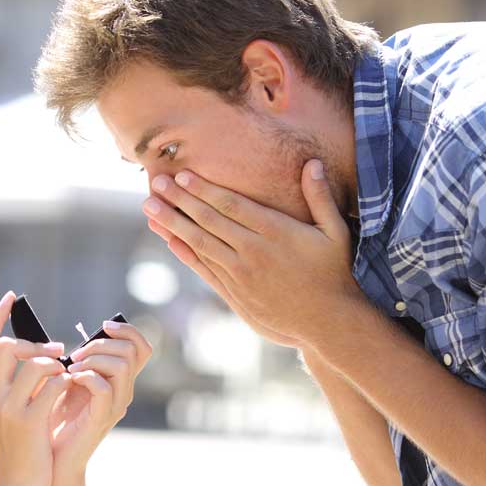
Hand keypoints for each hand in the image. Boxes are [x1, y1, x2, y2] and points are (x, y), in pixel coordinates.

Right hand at [0, 291, 71, 485]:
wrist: (17, 484)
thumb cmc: (21, 445)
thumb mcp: (10, 410)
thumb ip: (17, 383)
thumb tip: (40, 352)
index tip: (11, 297)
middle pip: (6, 347)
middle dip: (34, 344)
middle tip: (58, 351)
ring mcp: (9, 408)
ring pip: (35, 364)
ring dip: (56, 364)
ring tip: (66, 375)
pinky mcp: (29, 422)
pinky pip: (54, 385)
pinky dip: (67, 381)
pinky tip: (73, 389)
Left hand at [46, 321, 152, 484]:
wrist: (52, 455)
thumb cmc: (57, 417)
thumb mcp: (71, 381)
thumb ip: (83, 362)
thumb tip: (82, 338)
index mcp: (120, 381)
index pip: (142, 348)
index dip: (127, 330)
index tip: (103, 327)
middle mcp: (124, 392)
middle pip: (131, 351)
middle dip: (100, 344)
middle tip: (75, 354)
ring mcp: (116, 405)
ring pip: (121, 365)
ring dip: (92, 359)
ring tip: (71, 367)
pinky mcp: (102, 417)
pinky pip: (103, 388)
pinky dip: (85, 376)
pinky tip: (69, 379)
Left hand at [142, 160, 362, 349]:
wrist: (328, 322)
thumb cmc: (334, 272)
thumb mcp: (336, 232)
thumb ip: (320, 198)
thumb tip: (312, 164)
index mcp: (276, 232)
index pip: (231, 205)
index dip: (204, 189)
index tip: (182, 174)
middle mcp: (253, 252)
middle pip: (209, 221)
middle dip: (179, 200)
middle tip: (155, 182)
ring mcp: (241, 274)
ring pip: (200, 244)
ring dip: (172, 224)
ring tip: (149, 207)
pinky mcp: (236, 294)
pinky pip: (204, 269)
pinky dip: (185, 253)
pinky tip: (169, 239)